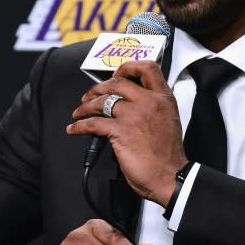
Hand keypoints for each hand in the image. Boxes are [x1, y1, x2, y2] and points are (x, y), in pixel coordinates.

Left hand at [67, 61, 187, 205]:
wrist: (170, 176)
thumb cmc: (168, 154)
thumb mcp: (168, 120)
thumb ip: (152, 106)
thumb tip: (129, 103)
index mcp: (163, 98)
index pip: (147, 68)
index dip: (128, 68)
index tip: (116, 75)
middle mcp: (149, 101)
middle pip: (117, 82)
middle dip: (98, 88)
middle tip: (89, 95)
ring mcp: (134, 115)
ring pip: (102, 100)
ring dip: (86, 106)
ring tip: (79, 112)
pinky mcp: (120, 131)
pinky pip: (93, 123)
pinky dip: (79, 126)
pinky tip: (74, 129)